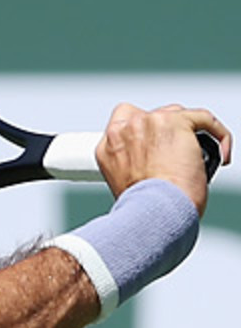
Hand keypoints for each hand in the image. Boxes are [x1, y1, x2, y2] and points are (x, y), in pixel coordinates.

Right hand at [97, 103, 232, 215]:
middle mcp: (124, 130)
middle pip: (150, 116)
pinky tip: (220, 152)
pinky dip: (218, 134)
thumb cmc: (143, 208)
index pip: (127, 127)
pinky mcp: (176, 123)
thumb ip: (132, 162)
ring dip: (187, 133)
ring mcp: (149, 123)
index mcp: (107, 147)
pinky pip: (204, 119)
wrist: (154, 213)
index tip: (154, 152)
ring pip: (176, 115)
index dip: (144, 138)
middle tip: (174, 157)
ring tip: (194, 158)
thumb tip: (154, 161)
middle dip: (164, 134)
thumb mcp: (123, 184)